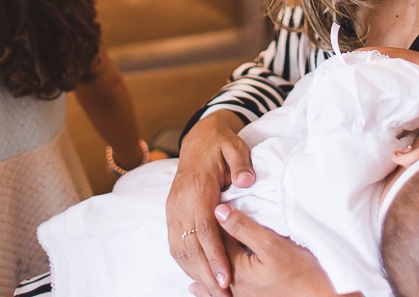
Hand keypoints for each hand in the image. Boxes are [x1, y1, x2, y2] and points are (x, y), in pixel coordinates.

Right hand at [167, 111, 254, 296]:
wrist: (199, 138)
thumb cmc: (221, 144)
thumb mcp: (235, 146)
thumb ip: (241, 163)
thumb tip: (247, 181)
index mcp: (195, 189)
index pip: (204, 230)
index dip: (215, 256)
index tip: (227, 278)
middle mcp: (179, 202)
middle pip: (191, 247)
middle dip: (207, 275)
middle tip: (224, 296)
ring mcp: (172, 210)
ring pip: (180, 250)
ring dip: (197, 274)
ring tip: (215, 293)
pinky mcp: (172, 214)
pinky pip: (176, 245)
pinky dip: (187, 264)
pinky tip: (200, 277)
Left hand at [202, 204, 338, 296]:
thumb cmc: (300, 272)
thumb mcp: (272, 244)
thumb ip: (244, 228)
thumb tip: (219, 210)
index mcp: (235, 268)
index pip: (216, 238)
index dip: (213, 218)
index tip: (208, 201)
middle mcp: (232, 286)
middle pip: (213, 257)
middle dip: (206, 239)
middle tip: (198, 218)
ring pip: (213, 276)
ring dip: (203, 263)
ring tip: (190, 248)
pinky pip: (219, 295)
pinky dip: (205, 289)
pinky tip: (195, 288)